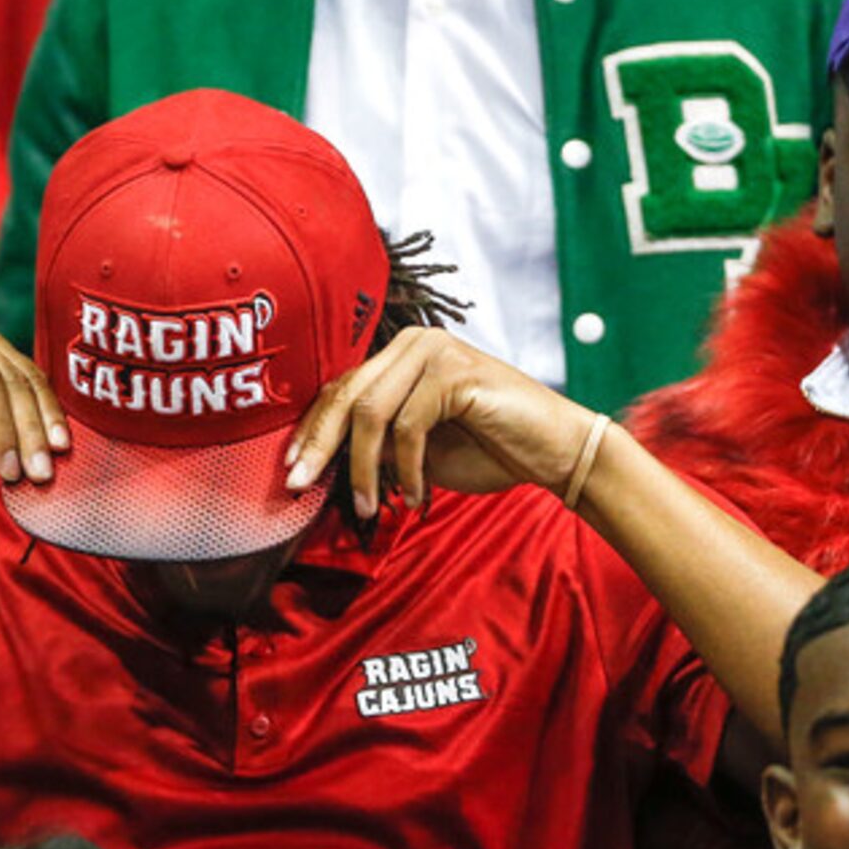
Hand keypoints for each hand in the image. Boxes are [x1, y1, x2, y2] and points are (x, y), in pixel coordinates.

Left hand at [283, 327, 601, 518]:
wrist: (556, 452)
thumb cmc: (492, 450)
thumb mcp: (418, 452)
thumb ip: (378, 446)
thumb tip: (325, 460)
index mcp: (403, 354)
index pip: (343, 388)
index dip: (313, 429)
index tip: (292, 469)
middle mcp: (416, 343)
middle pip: (347, 393)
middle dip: (319, 445)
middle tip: (300, 486)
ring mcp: (435, 352)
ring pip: (371, 411)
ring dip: (362, 467)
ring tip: (366, 505)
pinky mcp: (455, 372)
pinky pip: (408, 425)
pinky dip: (407, 468)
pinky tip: (418, 495)